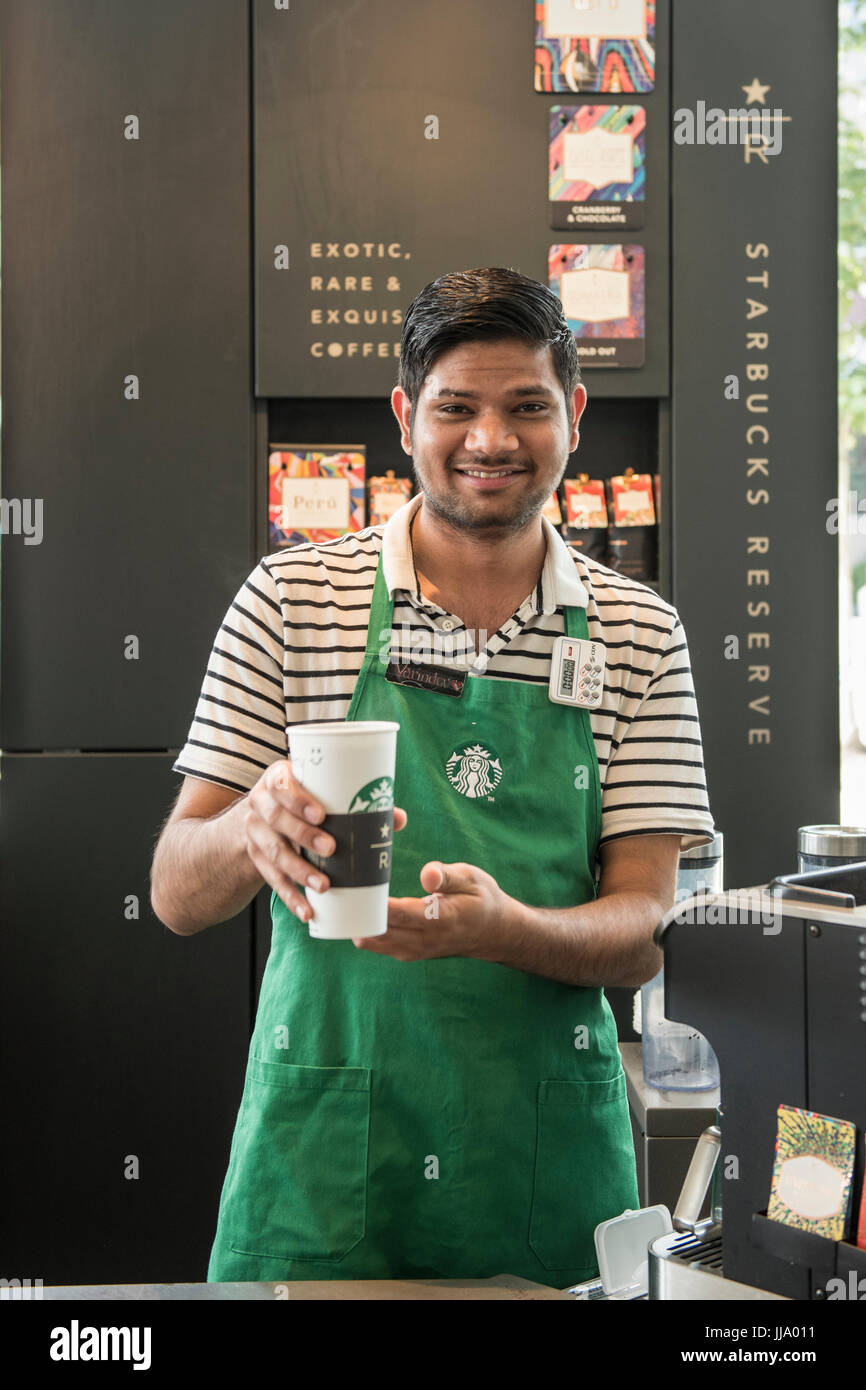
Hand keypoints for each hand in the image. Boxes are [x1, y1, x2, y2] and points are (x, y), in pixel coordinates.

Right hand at [243, 758, 406, 923]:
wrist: (266, 818)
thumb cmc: (305, 799)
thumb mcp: (321, 793)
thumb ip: (357, 802)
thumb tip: (397, 818)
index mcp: (278, 779)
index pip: (281, 783)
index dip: (297, 799)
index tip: (322, 814)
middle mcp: (261, 803)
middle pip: (276, 818)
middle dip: (303, 835)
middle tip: (331, 849)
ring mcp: (255, 833)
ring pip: (274, 852)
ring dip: (299, 871)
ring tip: (323, 885)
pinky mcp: (257, 859)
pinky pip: (272, 880)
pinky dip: (290, 897)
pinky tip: (307, 911)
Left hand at [353, 860, 512, 960]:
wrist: (494, 932)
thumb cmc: (481, 899)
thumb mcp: (472, 879)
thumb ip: (447, 876)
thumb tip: (426, 874)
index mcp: (440, 919)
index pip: (398, 915)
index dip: (373, 904)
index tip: (352, 887)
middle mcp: (425, 940)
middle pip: (378, 932)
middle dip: (357, 913)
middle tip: (339, 887)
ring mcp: (415, 950)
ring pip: (374, 942)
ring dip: (359, 923)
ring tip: (345, 897)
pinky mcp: (409, 952)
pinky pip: (379, 944)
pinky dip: (366, 930)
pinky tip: (358, 911)